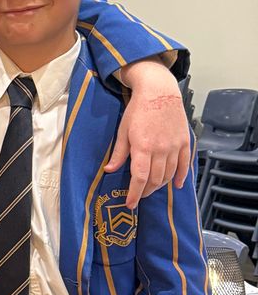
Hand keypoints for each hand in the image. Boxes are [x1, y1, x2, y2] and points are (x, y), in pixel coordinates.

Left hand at [107, 60, 190, 207]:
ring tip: (151, 188)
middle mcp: (161, 149)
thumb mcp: (123, 130)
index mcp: (143, 147)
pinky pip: (185, 165)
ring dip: (160, 185)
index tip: (130, 203)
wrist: (159, 91)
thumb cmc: (138, 109)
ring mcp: (175, 146)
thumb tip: (109, 170)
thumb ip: (119, 153)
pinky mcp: (185, 142)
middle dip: (146, 191)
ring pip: (169, 174)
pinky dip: (180, 177)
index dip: (135, 193)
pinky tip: (175, 184)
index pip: (140, 178)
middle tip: (139, 196)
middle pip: (155, 179)